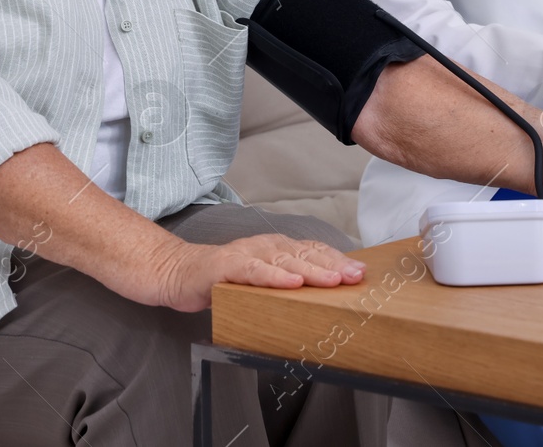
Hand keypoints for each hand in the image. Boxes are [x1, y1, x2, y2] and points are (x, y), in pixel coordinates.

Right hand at [149, 233, 365, 312]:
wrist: (180, 273)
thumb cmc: (225, 280)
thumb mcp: (262, 281)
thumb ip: (287, 283)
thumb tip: (322, 296)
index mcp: (278, 249)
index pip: (314, 251)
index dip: (339, 260)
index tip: (362, 272)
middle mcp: (267, 246)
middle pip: (307, 254)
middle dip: (335, 265)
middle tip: (357, 277)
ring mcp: (248, 252)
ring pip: (285, 260)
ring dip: (312, 270)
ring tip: (334, 280)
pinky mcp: (227, 265)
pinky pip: (255, 270)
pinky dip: (274, 276)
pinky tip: (292, 283)